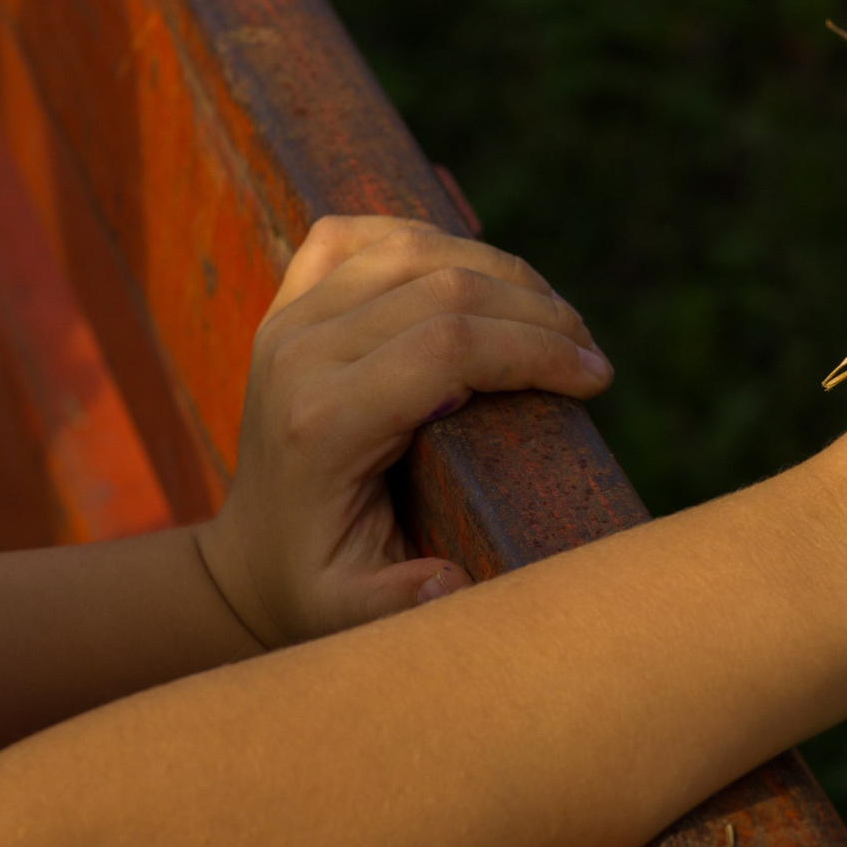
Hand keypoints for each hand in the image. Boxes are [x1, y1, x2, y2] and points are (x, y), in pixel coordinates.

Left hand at [196, 217, 610, 646]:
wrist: (250, 557)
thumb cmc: (317, 583)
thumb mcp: (352, 612)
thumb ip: (401, 600)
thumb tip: (449, 578)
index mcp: (322, 421)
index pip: (448, 345)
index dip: (536, 350)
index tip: (596, 379)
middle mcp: (300, 354)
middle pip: (443, 287)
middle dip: (538, 312)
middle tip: (591, 356)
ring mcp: (289, 319)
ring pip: (412, 248)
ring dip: (500, 272)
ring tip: (556, 319)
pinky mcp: (290, 302)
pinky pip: (359, 234)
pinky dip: (429, 238)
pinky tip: (477, 273)